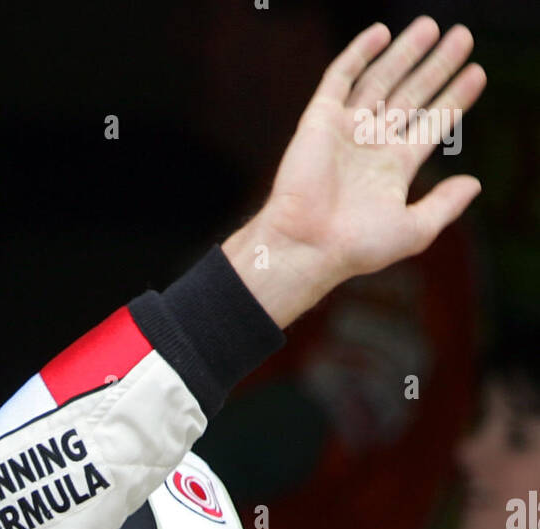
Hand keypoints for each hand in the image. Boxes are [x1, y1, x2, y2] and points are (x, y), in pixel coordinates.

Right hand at [223, 16, 485, 326]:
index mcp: (393, 168)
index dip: (455, 99)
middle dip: (437, 67)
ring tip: (432, 27)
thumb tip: (475, 184)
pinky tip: (382, 33)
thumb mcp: (414, 230)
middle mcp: (371, 144)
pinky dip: (359, 54)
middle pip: (411, 95)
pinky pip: (341, 78)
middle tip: (463, 37)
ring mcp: (345, 130)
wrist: (307, 246)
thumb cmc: (356, 247)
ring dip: (405, 53)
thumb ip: (445, 206)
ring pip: (381, 80)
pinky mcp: (320, 120)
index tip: (477, 73)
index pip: (431, 124)